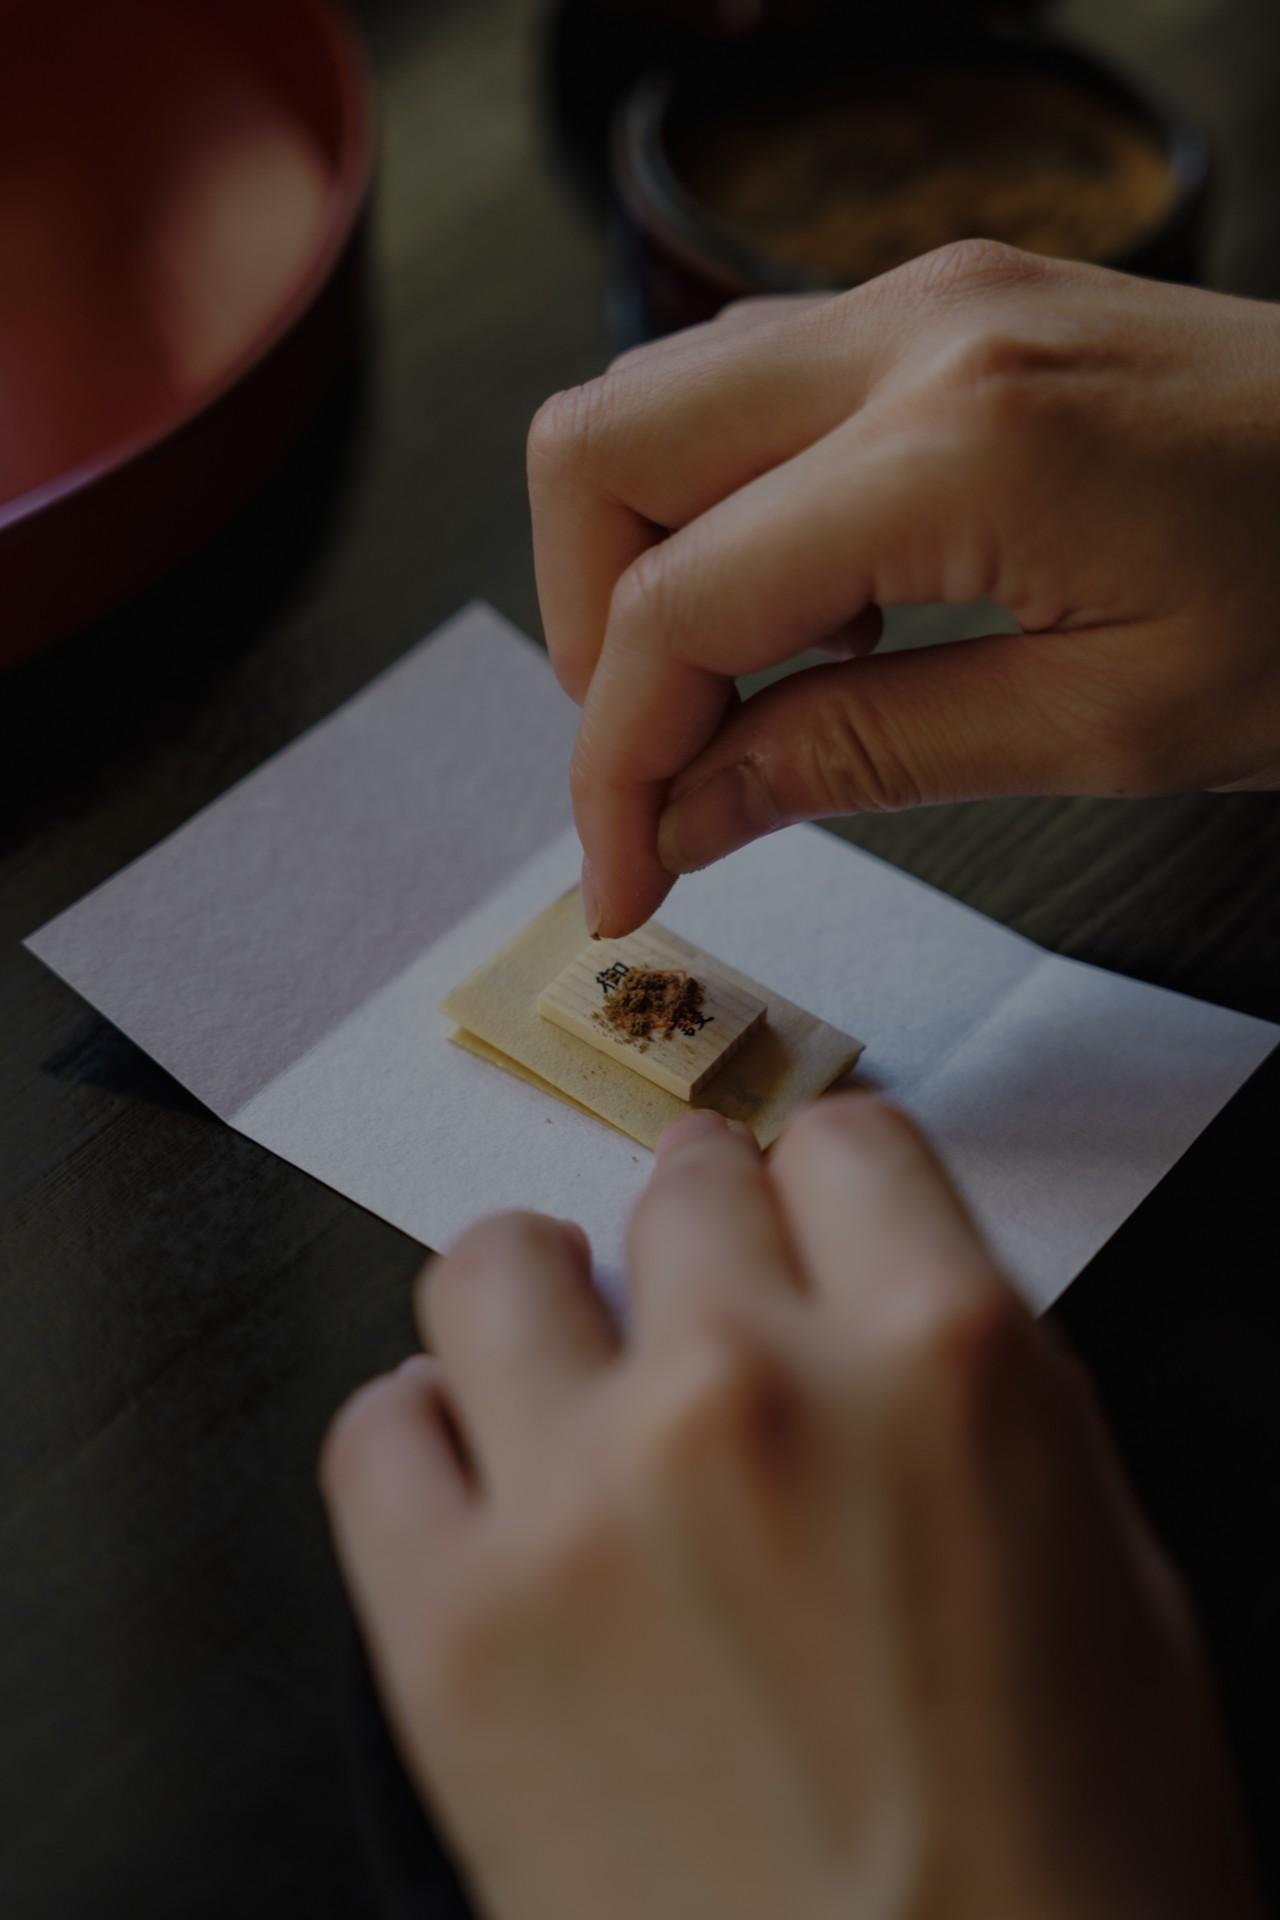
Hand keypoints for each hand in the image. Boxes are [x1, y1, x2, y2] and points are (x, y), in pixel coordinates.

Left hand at [322, 1099, 1257, 1919]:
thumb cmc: (1066, 1868)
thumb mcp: (1103, 1571)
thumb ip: (972, 1393)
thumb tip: (870, 1293)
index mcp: (944, 1363)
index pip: (844, 1147)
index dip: (828, 1187)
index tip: (803, 1221)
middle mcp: (751, 1392)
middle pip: (676, 1188)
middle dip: (699, 1241)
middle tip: (701, 1313)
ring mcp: (581, 1499)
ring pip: (491, 1264)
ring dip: (541, 1303)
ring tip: (569, 1373)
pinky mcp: (449, 1627)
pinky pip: (378, 1430)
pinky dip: (429, 1441)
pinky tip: (491, 1494)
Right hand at [528, 243, 1279, 934]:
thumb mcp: (1105, 728)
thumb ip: (861, 758)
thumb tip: (684, 812)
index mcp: (962, 441)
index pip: (674, 604)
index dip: (613, 762)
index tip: (625, 875)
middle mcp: (916, 330)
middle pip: (600, 448)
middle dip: (587, 634)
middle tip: (660, 766)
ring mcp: (928, 298)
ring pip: (657, 404)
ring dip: (647, 567)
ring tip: (737, 702)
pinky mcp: (947, 312)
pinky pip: (752, 396)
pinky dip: (725, 517)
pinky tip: (811, 617)